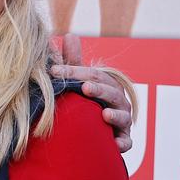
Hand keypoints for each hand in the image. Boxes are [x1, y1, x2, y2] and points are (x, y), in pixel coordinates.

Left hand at [51, 34, 134, 153]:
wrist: (94, 132)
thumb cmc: (86, 102)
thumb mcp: (79, 82)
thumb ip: (73, 62)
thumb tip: (69, 35)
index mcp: (107, 86)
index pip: (93, 75)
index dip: (75, 73)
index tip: (54, 71)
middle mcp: (118, 102)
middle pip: (111, 93)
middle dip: (98, 90)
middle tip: (85, 87)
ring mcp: (122, 122)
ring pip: (123, 116)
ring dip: (115, 115)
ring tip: (104, 114)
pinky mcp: (122, 140)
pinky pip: (126, 142)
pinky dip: (122, 143)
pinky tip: (115, 144)